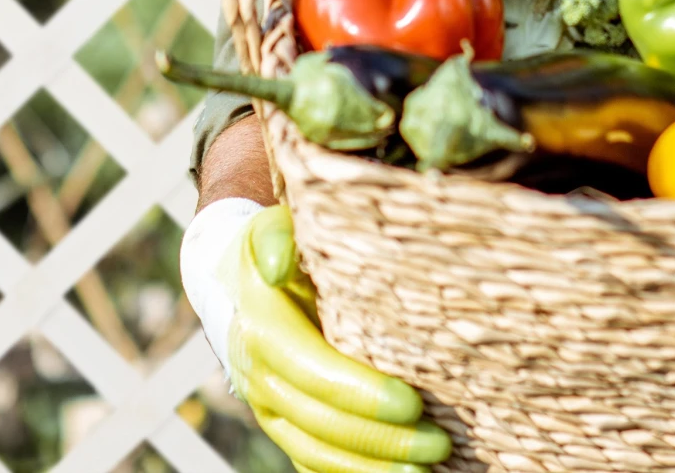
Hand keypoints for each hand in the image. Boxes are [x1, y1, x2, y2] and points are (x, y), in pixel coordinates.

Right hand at [182, 201, 450, 471]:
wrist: (235, 279)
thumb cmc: (276, 244)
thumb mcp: (274, 227)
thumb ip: (278, 238)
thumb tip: (277, 266)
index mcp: (263, 329)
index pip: (315, 371)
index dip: (362, 394)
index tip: (413, 402)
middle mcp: (259, 376)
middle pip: (323, 422)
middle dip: (382, 440)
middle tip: (439, 442)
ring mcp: (268, 407)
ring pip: (317, 452)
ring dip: (372, 468)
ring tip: (427, 470)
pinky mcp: (280, 424)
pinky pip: (312, 461)